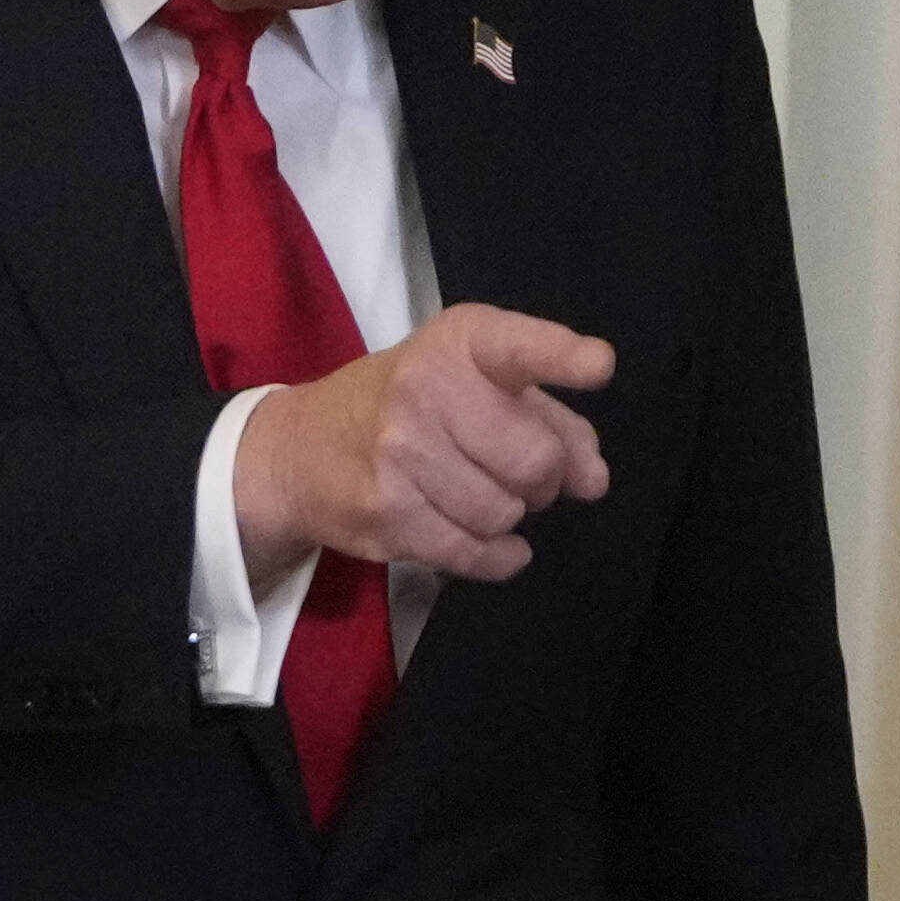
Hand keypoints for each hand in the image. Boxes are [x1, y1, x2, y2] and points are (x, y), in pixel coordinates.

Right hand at [233, 303, 611, 584]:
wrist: (301, 449)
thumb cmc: (407, 406)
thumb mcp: (476, 384)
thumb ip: (551, 420)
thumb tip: (592, 481)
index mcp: (460, 343)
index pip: (520, 348)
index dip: (564, 358)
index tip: (598, 367)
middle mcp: (427, 389)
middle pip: (535, 459)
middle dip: (543, 480)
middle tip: (521, 476)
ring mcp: (401, 453)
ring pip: (505, 514)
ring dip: (510, 516)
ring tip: (483, 497)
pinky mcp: (387, 511)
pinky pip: (472, 552)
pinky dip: (498, 558)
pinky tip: (494, 545)